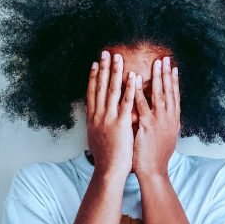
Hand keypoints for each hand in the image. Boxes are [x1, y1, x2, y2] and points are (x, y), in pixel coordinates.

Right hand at [86, 50, 135, 181]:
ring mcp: (109, 118)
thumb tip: (97, 119)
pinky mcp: (121, 123)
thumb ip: (98, 126)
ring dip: (114, 72)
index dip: (93, 77)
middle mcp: (98, 115)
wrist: (108, 171)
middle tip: (105, 52)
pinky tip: (133, 76)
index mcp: (92, 119)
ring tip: (117, 57)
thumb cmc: (105, 159)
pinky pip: (126, 102)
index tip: (95, 64)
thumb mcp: (96, 138)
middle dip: (103, 68)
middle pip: (99, 87)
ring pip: (111, 90)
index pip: (91, 93)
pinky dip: (130, 88)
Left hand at [132, 56, 180, 177]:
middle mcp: (170, 118)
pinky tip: (136, 80)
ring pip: (160, 95)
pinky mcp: (148, 125)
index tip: (173, 67)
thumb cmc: (157, 156)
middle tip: (165, 58)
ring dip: (158, 77)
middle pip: (170, 91)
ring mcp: (160, 121)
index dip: (174, 81)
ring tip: (156, 63)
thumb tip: (167, 114)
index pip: (175, 96)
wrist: (154, 171)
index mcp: (174, 120)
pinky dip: (140, 91)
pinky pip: (143, 105)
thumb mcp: (167, 137)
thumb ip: (166, 123)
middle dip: (167, 74)